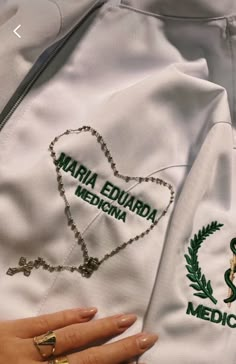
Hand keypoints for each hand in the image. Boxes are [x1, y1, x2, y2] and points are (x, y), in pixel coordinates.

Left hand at [0, 307, 157, 362]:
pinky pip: (43, 322)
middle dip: (117, 346)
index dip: (115, 360)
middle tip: (144, 332)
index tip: (140, 348)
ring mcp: (19, 347)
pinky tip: (88, 312)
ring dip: (99, 328)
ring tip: (125, 318)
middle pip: (84, 356)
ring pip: (67, 336)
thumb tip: (81, 363)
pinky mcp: (7, 331)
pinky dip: (68, 316)